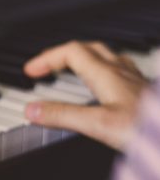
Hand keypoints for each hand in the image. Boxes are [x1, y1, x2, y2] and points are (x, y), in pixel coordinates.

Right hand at [24, 41, 148, 149]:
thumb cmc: (149, 130)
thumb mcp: (99, 124)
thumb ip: (63, 116)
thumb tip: (32, 111)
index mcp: (107, 74)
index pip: (71, 52)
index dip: (47, 58)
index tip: (31, 70)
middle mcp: (122, 72)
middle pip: (88, 49)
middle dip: (63, 55)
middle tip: (47, 66)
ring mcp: (136, 82)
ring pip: (107, 58)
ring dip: (85, 60)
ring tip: (73, 70)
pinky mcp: (146, 95)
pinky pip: (121, 73)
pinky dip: (104, 73)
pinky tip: (107, 88)